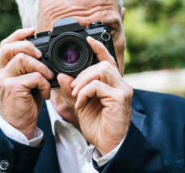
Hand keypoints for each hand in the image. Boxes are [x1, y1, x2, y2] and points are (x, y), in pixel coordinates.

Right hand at [0, 28, 53, 138]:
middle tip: (42, 55)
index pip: (5, 45)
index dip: (19, 35)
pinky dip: (44, 83)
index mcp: (1, 68)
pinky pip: (33, 77)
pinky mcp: (11, 88)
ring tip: (48, 77)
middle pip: (10, 48)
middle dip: (29, 47)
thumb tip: (44, 53)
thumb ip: (28, 68)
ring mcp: (3, 80)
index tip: (33, 31)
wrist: (20, 126)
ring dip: (41, 68)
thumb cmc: (26, 102)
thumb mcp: (25, 81)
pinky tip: (45, 93)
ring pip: (22, 59)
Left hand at [57, 36, 132, 154]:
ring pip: (102, 70)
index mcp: (113, 84)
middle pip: (104, 64)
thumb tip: (62, 76)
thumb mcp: (81, 104)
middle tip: (73, 87)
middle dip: (84, 72)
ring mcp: (122, 91)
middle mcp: (121, 85)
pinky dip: (85, 92)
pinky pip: (98, 86)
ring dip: (84, 80)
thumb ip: (73, 89)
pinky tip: (81, 104)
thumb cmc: (98, 125)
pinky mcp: (120, 99)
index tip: (89, 39)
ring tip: (77, 94)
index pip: (108, 60)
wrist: (108, 145)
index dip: (99, 48)